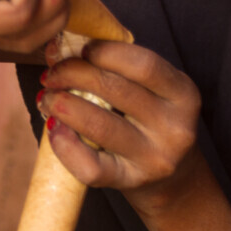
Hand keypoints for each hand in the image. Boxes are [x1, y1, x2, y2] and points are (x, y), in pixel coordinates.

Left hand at [35, 40, 203, 214]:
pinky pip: (90, 165)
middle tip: (52, 74)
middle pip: (115, 90)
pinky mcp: (131, 182)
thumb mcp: (152, 92)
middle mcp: (174, 127)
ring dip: (63, 105)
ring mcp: (154, 158)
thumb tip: (60, 48)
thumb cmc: (151, 122)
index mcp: (183, 93)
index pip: (143, 64)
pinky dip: (65, 145)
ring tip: (47, 97)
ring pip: (99, 126)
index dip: (105, 52)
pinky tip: (55, 129)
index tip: (80, 49)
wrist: (173, 180)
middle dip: (73, 74)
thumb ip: (119, 68)